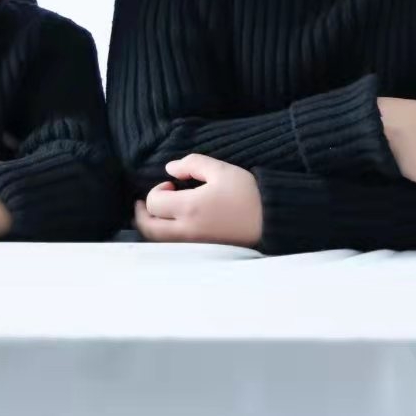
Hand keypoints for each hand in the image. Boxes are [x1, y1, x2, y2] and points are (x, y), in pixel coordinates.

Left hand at [133, 154, 263, 245]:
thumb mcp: (221, 170)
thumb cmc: (248, 194)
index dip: (157, 190)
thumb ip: (192, 164)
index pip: (154, 202)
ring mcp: (194, 245)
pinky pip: (173, 247)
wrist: (272, 220)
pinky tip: (174, 223)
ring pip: (158, 241)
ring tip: (159, 212)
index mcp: (189, 208)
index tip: (173, 184)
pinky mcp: (202, 252)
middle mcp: (187, 231)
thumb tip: (170, 169)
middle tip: (145, 201)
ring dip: (152, 225)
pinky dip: (165, 236)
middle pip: (148, 228)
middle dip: (142, 213)